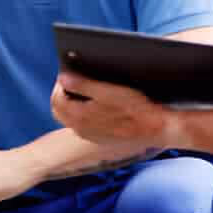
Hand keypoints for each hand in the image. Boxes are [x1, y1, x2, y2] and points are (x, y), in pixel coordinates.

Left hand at [50, 73, 173, 145]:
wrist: (156, 127)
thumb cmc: (135, 107)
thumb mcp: (108, 91)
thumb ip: (82, 85)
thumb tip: (62, 78)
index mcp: (79, 117)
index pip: (56, 100)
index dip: (60, 84)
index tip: (68, 73)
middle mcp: (81, 130)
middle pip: (60, 110)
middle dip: (63, 94)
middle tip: (73, 80)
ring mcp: (90, 136)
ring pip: (70, 118)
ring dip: (72, 104)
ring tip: (85, 89)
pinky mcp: (100, 139)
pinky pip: (83, 125)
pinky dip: (83, 113)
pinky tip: (96, 103)